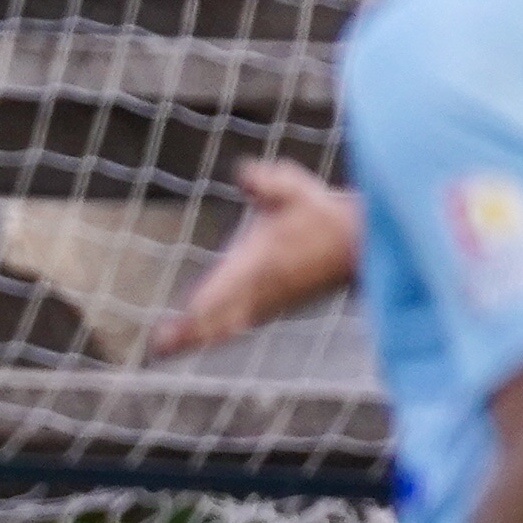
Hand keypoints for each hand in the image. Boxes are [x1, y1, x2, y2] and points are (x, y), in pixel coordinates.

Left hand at [148, 159, 361, 360]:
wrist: (363, 242)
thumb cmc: (325, 214)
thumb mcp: (296, 189)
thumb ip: (267, 182)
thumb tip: (245, 172)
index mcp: (258, 265)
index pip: (219, 293)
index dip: (195, 314)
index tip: (172, 328)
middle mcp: (261, 289)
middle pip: (219, 318)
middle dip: (190, 334)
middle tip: (159, 349)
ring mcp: (270, 300)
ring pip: (230, 324)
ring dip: (202, 336)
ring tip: (168, 348)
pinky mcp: (278, 303)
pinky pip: (242, 322)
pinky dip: (221, 330)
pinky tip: (206, 336)